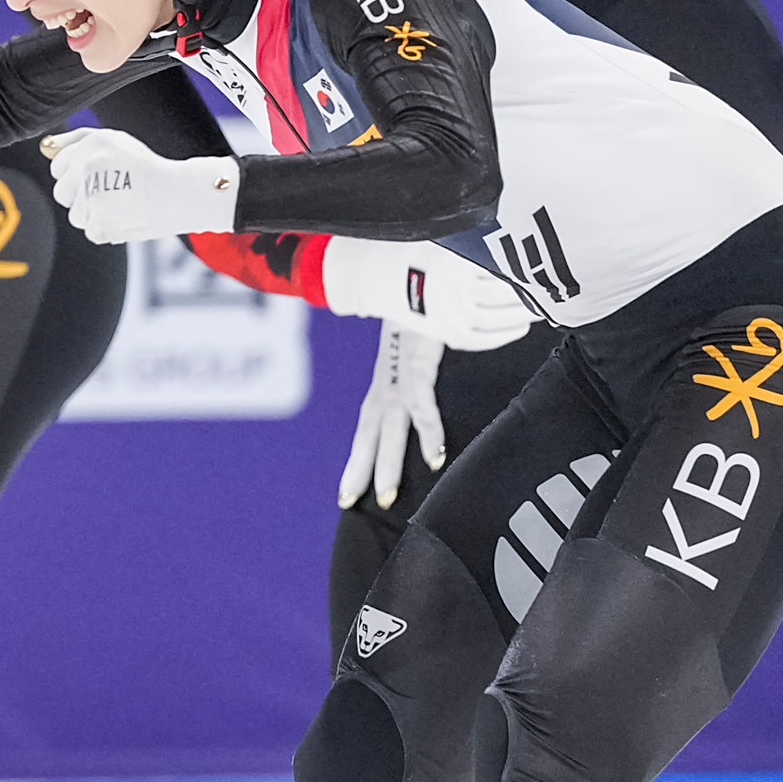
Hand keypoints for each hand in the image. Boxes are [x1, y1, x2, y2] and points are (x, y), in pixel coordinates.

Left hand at [42, 127, 237, 244]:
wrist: (181, 193)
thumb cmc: (147, 168)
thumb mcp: (115, 142)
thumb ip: (77, 141)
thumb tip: (46, 147)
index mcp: (90, 144)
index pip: (58, 167)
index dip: (77, 176)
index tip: (98, 178)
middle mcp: (86, 165)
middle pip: (62, 193)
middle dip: (81, 197)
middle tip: (111, 193)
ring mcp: (91, 194)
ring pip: (76, 215)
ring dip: (94, 214)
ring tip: (123, 204)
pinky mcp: (98, 221)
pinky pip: (92, 231)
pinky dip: (108, 229)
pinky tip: (127, 217)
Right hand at [317, 237, 536, 351]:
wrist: (374, 275)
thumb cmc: (414, 248)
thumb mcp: (442, 234)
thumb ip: (473, 236)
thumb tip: (516, 225)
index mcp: (453, 259)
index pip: (500, 265)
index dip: (526, 267)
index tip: (546, 263)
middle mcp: (450, 288)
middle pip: (503, 294)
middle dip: (530, 291)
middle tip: (551, 285)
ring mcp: (446, 313)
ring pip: (495, 318)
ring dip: (523, 314)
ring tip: (540, 306)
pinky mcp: (444, 333)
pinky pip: (481, 340)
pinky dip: (504, 335)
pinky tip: (520, 326)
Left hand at [340, 324, 446, 509]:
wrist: (420, 278)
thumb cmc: (423, 316)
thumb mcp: (416, 352)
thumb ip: (419, 375)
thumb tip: (426, 398)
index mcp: (384, 385)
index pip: (366, 430)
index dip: (357, 460)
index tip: (347, 494)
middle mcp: (387, 386)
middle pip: (370, 437)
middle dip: (360, 471)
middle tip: (349, 503)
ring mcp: (401, 378)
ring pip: (389, 430)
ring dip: (388, 465)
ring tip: (388, 497)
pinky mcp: (419, 367)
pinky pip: (422, 407)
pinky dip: (428, 433)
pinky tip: (435, 458)